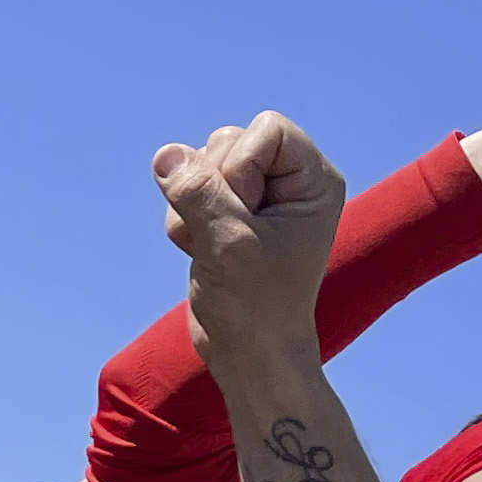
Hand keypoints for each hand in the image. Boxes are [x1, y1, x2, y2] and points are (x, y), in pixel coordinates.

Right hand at [163, 111, 347, 365]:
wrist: (247, 353)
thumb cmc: (255, 305)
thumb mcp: (227, 243)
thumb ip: (197, 193)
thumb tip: (167, 155)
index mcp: (314, 181)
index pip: (267, 129)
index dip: (243, 165)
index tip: (248, 214)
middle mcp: (289, 183)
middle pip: (228, 140)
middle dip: (212, 187)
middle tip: (228, 234)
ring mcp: (256, 197)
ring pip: (200, 165)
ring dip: (190, 206)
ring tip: (211, 247)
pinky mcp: (226, 213)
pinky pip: (186, 190)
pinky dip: (183, 222)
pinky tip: (201, 252)